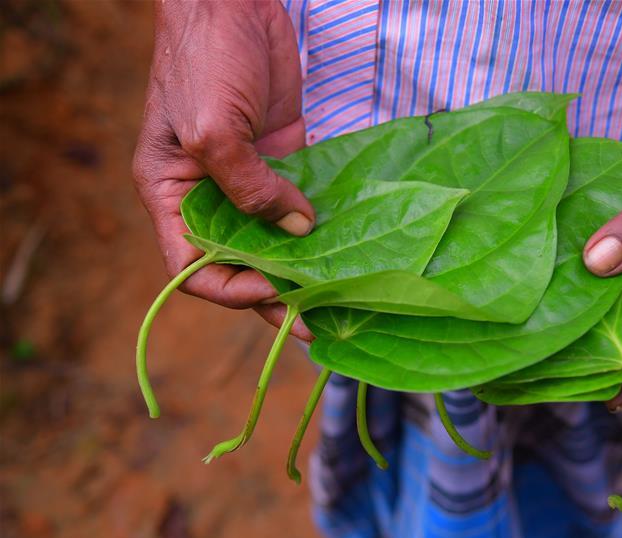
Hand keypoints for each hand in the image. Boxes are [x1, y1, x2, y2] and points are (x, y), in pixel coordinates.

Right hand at [132, 0, 312, 338]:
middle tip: (314, 321)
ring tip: (338, 297)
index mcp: (171, 195)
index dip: (229, 289)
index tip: (269, 292)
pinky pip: (301, 204)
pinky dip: (321, 228)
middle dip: (273, 293)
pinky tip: (348, 249)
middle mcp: (210, 195)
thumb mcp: (213, 129)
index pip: (191, 267)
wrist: (234, 2)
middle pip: (239, 262)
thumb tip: (299, 228)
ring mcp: (249, 178)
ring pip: (275, 239)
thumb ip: (249, 187)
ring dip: (303, 267)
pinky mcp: (283, 158)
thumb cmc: (205, 61)